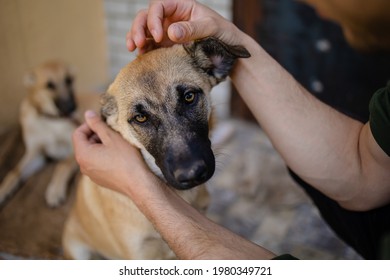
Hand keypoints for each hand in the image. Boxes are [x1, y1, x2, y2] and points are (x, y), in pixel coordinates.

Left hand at [72, 110, 154, 196]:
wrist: (137, 183)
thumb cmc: (126, 159)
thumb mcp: (112, 137)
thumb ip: (97, 124)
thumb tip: (87, 114)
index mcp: (82, 154)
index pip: (77, 134)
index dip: (89, 125)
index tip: (103, 123)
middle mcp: (83, 166)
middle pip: (84, 144)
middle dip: (96, 136)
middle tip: (112, 133)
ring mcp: (91, 175)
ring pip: (91, 154)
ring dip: (101, 146)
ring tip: (117, 145)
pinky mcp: (100, 180)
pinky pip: (97, 164)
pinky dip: (104, 157)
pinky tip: (118, 157)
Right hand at [126, 0, 244, 53]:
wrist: (229, 50)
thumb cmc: (223, 33)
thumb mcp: (211, 28)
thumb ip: (192, 29)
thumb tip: (171, 32)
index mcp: (180, 6)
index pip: (159, 6)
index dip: (154, 19)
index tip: (159, 36)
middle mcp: (170, 18)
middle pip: (146, 17)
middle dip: (138, 28)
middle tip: (138, 43)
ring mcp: (166, 32)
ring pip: (144, 31)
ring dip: (135, 38)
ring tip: (133, 50)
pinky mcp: (166, 46)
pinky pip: (150, 46)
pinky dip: (143, 50)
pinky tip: (140, 58)